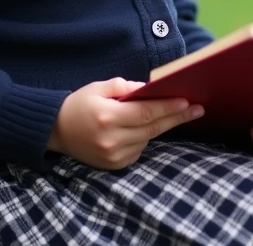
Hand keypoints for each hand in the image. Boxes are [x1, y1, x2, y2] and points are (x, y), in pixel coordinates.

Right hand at [47, 77, 203, 169]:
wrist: (55, 130)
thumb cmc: (80, 103)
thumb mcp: (99, 87)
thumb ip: (126, 87)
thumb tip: (151, 88)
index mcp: (108, 117)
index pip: (146, 113)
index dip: (168, 107)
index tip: (187, 101)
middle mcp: (111, 139)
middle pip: (152, 128)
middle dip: (176, 117)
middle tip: (197, 109)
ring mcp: (113, 156)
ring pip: (147, 139)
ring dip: (159, 127)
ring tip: (170, 113)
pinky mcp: (114, 165)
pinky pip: (139, 150)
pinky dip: (144, 138)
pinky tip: (141, 128)